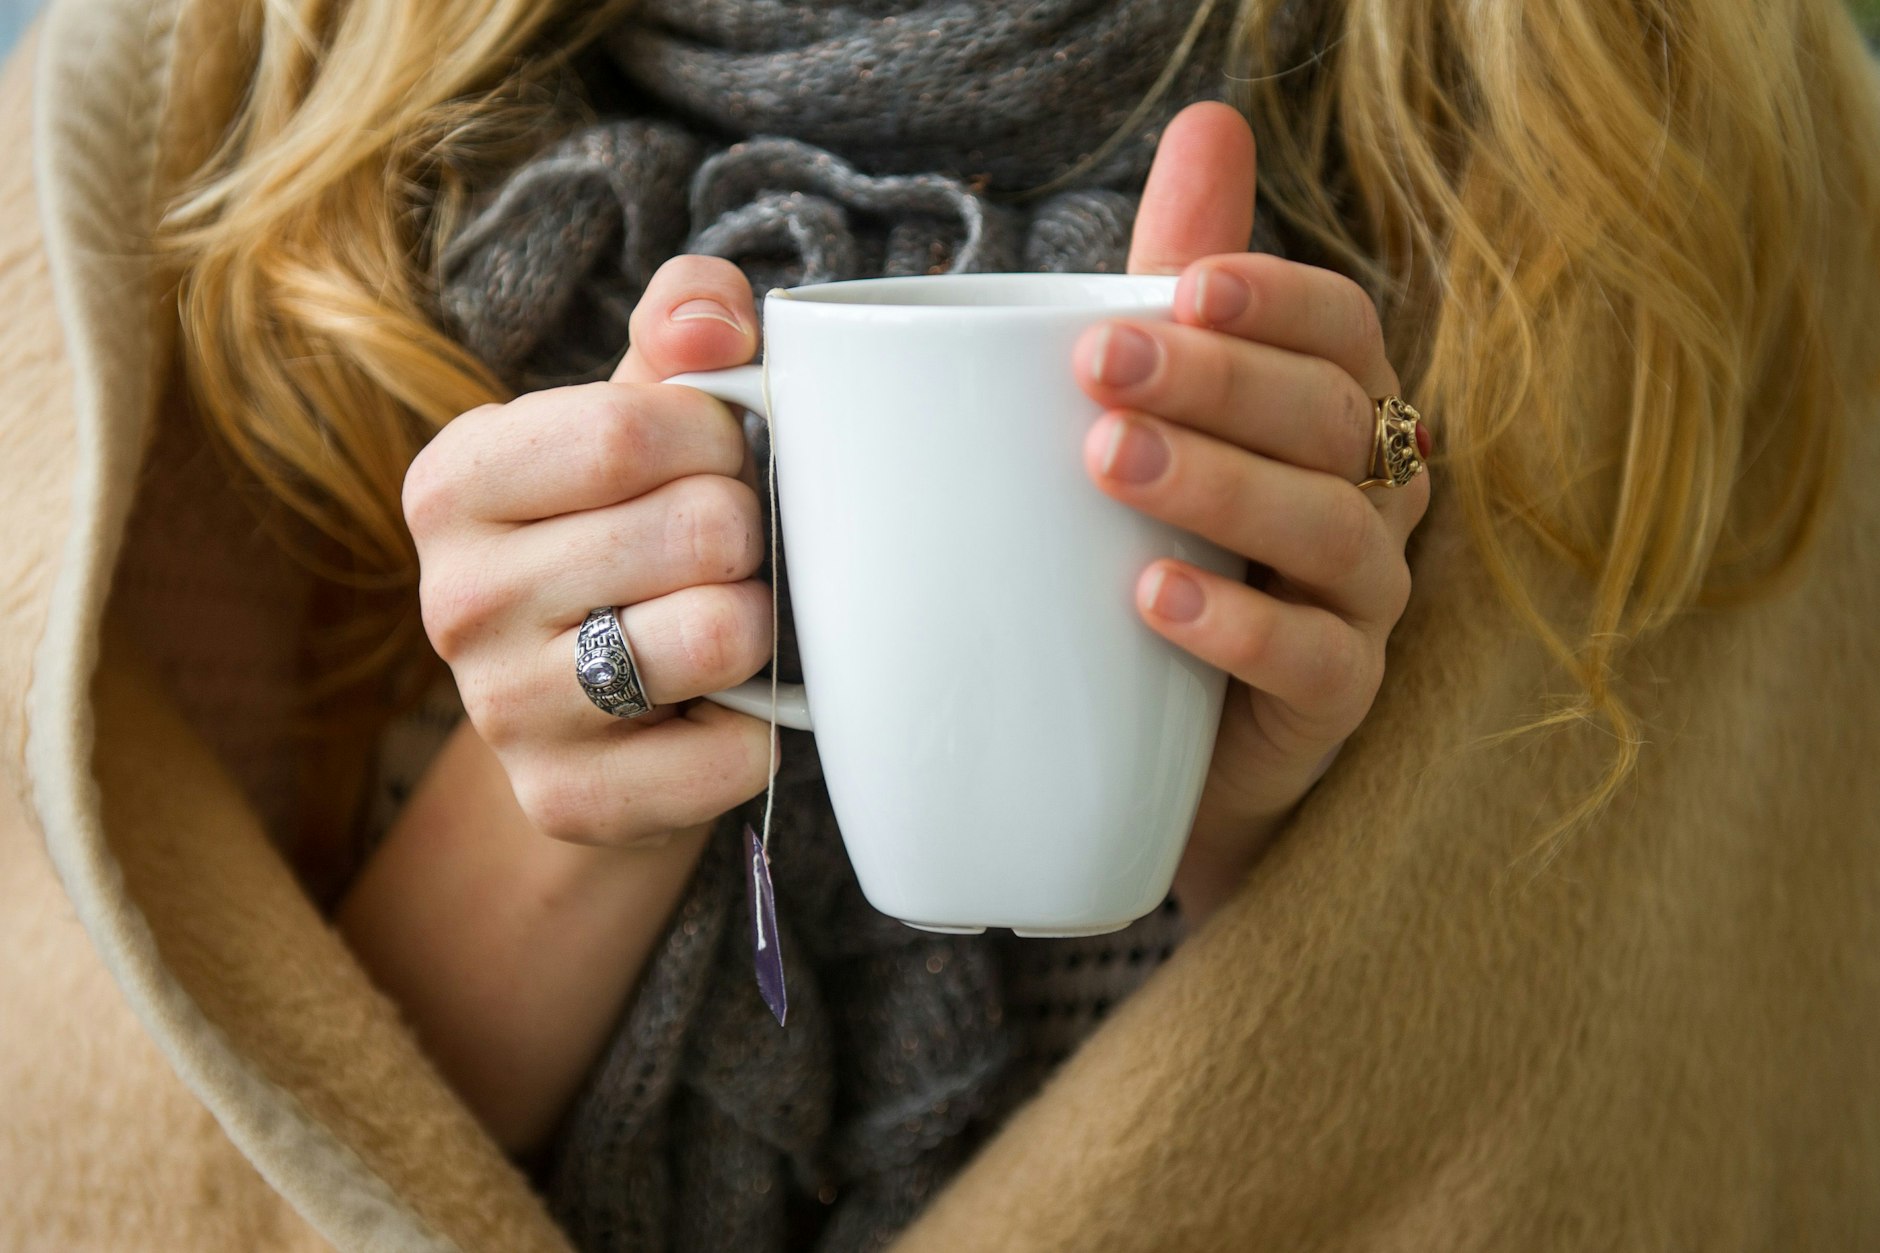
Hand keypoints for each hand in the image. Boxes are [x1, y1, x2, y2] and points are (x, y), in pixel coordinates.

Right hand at [404, 255, 780, 845]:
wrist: (595, 719)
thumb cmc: (628, 534)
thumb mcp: (638, 416)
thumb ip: (681, 329)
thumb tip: (718, 319)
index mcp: (455, 481)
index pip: (633, 429)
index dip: (721, 437)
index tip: (724, 457)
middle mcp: (453, 599)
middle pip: (696, 528)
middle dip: (749, 531)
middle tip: (729, 553)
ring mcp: (502, 712)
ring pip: (721, 635)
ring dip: (762, 625)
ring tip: (728, 621)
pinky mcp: (564, 803)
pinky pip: (734, 752)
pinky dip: (761, 727)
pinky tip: (720, 709)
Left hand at [1074, 103, 1432, 921]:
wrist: (1159, 747)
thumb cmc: (1162, 551)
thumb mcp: (1161, 412)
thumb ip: (1180, 286)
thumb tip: (1210, 119)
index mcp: (1333, 412)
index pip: (1344, 330)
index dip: (1276, 300)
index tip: (1180, 284)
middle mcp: (1371, 497)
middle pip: (1331, 418)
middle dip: (1220, 381)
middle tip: (1101, 366)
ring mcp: (1364, 603)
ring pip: (1331, 531)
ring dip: (1220, 488)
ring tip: (1110, 463)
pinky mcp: (1336, 704)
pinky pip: (1318, 662)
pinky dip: (1238, 627)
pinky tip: (1152, 598)